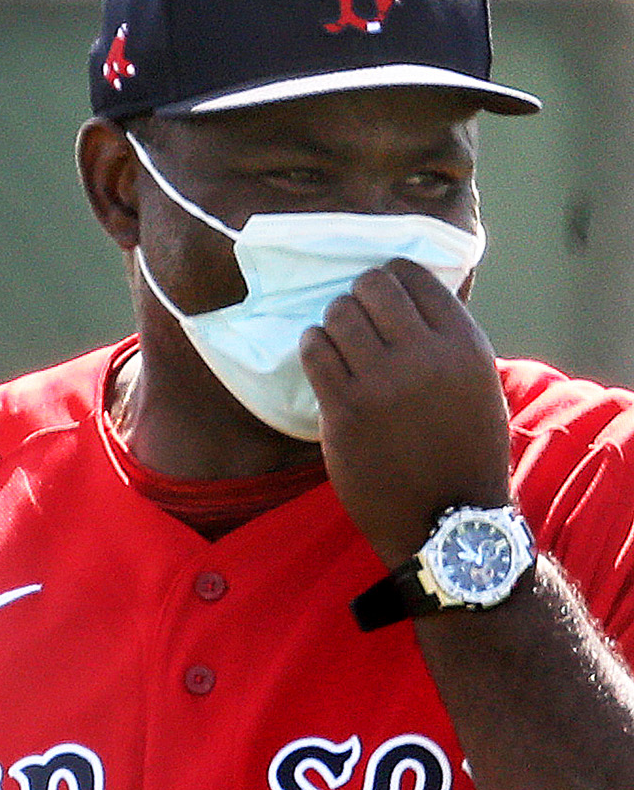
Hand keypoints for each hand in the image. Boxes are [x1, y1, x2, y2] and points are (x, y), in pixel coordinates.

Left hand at [304, 259, 511, 562]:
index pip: (417, 277)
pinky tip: (320, 353)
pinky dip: (313, 345)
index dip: (391, 276)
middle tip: (355, 310)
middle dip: (359, 294)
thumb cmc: (465, 448)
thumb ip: (446, 341)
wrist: (447, 513)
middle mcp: (426, 356)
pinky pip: (315, 352)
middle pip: (373, 288)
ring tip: (337, 335)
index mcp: (465, 345)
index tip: (381, 288)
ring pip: (339, 314)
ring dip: (333, 319)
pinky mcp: (344, 408)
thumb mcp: (476, 383)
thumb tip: (405, 300)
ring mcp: (382, 382)